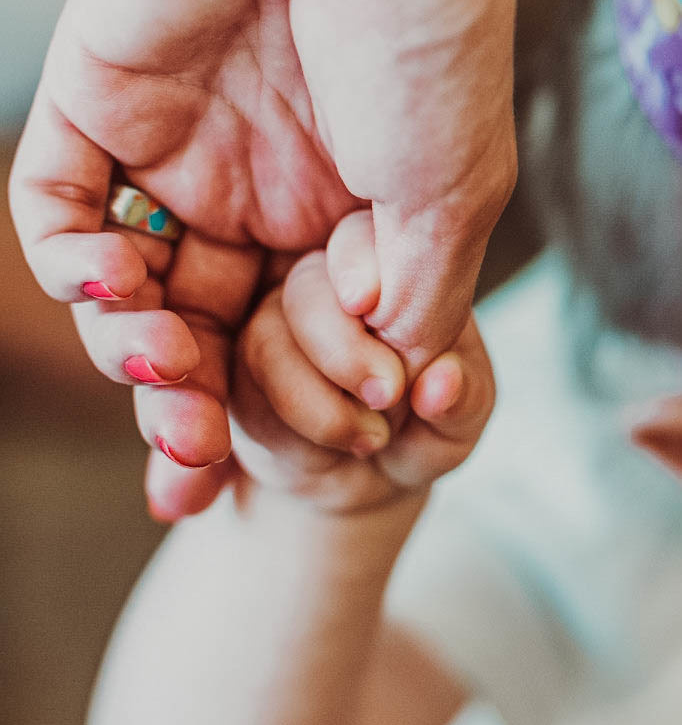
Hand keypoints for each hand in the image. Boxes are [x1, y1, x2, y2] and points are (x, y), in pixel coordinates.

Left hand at [9, 0, 514, 517]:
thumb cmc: (424, 17)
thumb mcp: (451, 190)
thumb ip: (414, 302)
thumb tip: (391, 392)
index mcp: (346, 219)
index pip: (297, 347)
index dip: (284, 414)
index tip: (300, 453)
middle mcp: (260, 193)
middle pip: (208, 334)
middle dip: (198, 411)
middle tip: (199, 460)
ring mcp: (180, 152)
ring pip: (132, 293)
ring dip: (136, 353)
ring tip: (166, 370)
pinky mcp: (102, 103)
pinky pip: (59, 207)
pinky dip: (77, 267)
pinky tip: (121, 282)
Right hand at [231, 231, 494, 524]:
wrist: (365, 485)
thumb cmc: (420, 433)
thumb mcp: (457, 423)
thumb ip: (460, 398)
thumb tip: (443, 381)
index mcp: (386, 271)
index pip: (362, 239)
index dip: (360, 262)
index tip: (370, 303)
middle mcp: (323, 284)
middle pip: (307, 284)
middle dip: (343, 348)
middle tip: (388, 393)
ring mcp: (272, 323)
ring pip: (266, 338)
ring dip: (317, 402)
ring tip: (372, 438)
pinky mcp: (234, 373)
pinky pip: (242, 390)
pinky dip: (294, 427)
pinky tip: (335, 448)